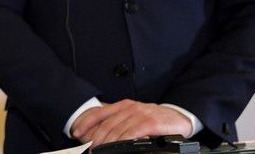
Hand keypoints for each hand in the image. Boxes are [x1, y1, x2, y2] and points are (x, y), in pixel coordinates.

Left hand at [71, 100, 191, 147]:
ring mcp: (140, 113)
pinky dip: (123, 141)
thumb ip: (120, 124)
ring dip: (107, 142)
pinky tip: (118, 147)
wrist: (179, 116)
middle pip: (106, 124)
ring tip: (101, 151)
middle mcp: (129, 107)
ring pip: (117, 129)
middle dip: (96, 138)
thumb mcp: (134, 119)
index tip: (75, 132)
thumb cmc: (155, 120)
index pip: (98, 113)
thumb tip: (102, 136)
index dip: (85, 123)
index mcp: (122, 105)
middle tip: (90, 149)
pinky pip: (132, 133)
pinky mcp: (150, 121)